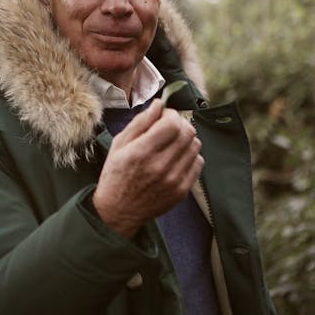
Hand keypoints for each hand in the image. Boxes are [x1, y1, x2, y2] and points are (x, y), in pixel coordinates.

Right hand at [92, 99, 203, 238]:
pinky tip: (176, 157)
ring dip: (185, 139)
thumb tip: (159, 105)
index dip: (170, 114)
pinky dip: (190, 155)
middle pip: (187, 132)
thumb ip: (140, 123)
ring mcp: (173, 180)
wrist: (119, 210)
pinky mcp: (182, 190)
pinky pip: (198, 163)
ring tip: (171, 143)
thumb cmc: (116, 174)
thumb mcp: (119, 144)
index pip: (172, 123)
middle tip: (168, 127)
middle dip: (180, 124)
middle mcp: (160, 166)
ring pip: (195, 146)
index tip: (163, 116)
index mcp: (141, 152)